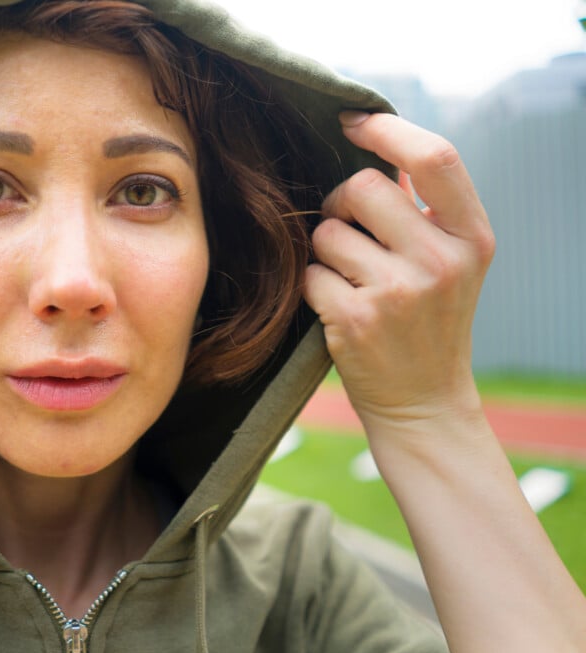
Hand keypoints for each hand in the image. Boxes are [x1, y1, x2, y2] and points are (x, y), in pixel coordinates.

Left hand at [303, 113, 494, 428]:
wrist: (423, 400)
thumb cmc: (429, 321)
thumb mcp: (451, 261)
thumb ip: (424, 209)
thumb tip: (381, 149)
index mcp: (473, 237)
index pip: (435, 156)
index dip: (387, 130)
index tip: (353, 120)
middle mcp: (442, 260)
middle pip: (365, 187)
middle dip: (341, 201)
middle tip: (348, 229)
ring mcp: (399, 292)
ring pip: (327, 232)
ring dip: (325, 250)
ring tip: (350, 278)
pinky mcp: (356, 319)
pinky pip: (309, 273)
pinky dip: (314, 286)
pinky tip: (338, 307)